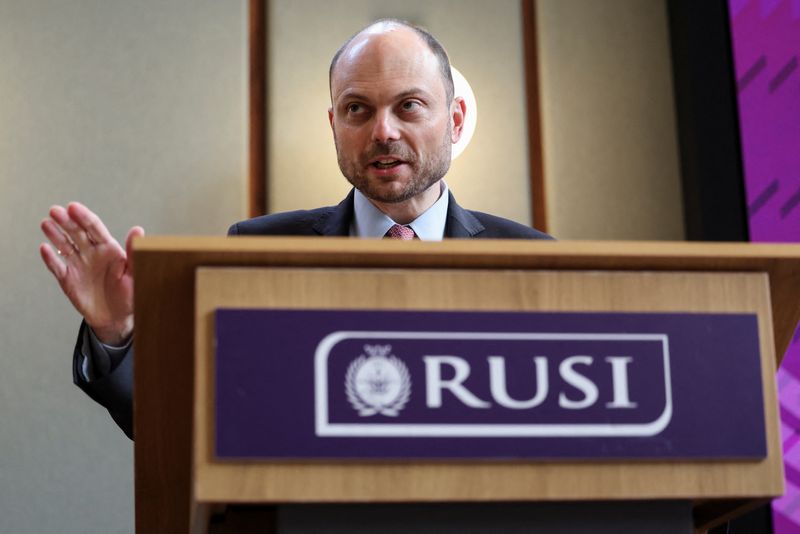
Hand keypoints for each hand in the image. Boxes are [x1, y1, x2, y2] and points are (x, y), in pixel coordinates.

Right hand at [39, 202, 143, 345]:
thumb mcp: (135, 273)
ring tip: (46, 223)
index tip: (73, 207)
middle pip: (76, 233)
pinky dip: (50, 258)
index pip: (94, 228)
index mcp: (108, 248)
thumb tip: (138, 229)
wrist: (116, 317)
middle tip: (55, 211)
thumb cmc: (129, 294)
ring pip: (64, 245)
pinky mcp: (68, 278)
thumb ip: (134, 252)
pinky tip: (44, 248)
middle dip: (66, 221)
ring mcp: (78, 264)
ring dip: (55, 234)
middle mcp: (91, 253)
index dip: (84, 217)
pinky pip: (57, 266)